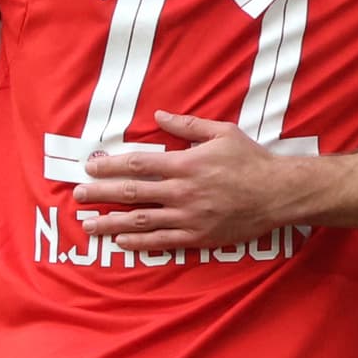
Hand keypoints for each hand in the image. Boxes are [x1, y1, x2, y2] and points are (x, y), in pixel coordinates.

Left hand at [73, 113, 319, 254]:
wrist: (279, 194)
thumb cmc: (251, 160)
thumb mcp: (222, 132)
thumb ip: (188, 125)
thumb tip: (160, 114)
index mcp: (185, 164)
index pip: (138, 164)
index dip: (110, 165)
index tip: (90, 166)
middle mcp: (182, 191)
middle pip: (132, 193)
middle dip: (101, 194)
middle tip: (78, 195)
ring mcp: (189, 217)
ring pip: (141, 221)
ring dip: (111, 223)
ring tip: (89, 225)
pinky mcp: (198, 236)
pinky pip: (162, 241)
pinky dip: (139, 243)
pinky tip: (121, 242)